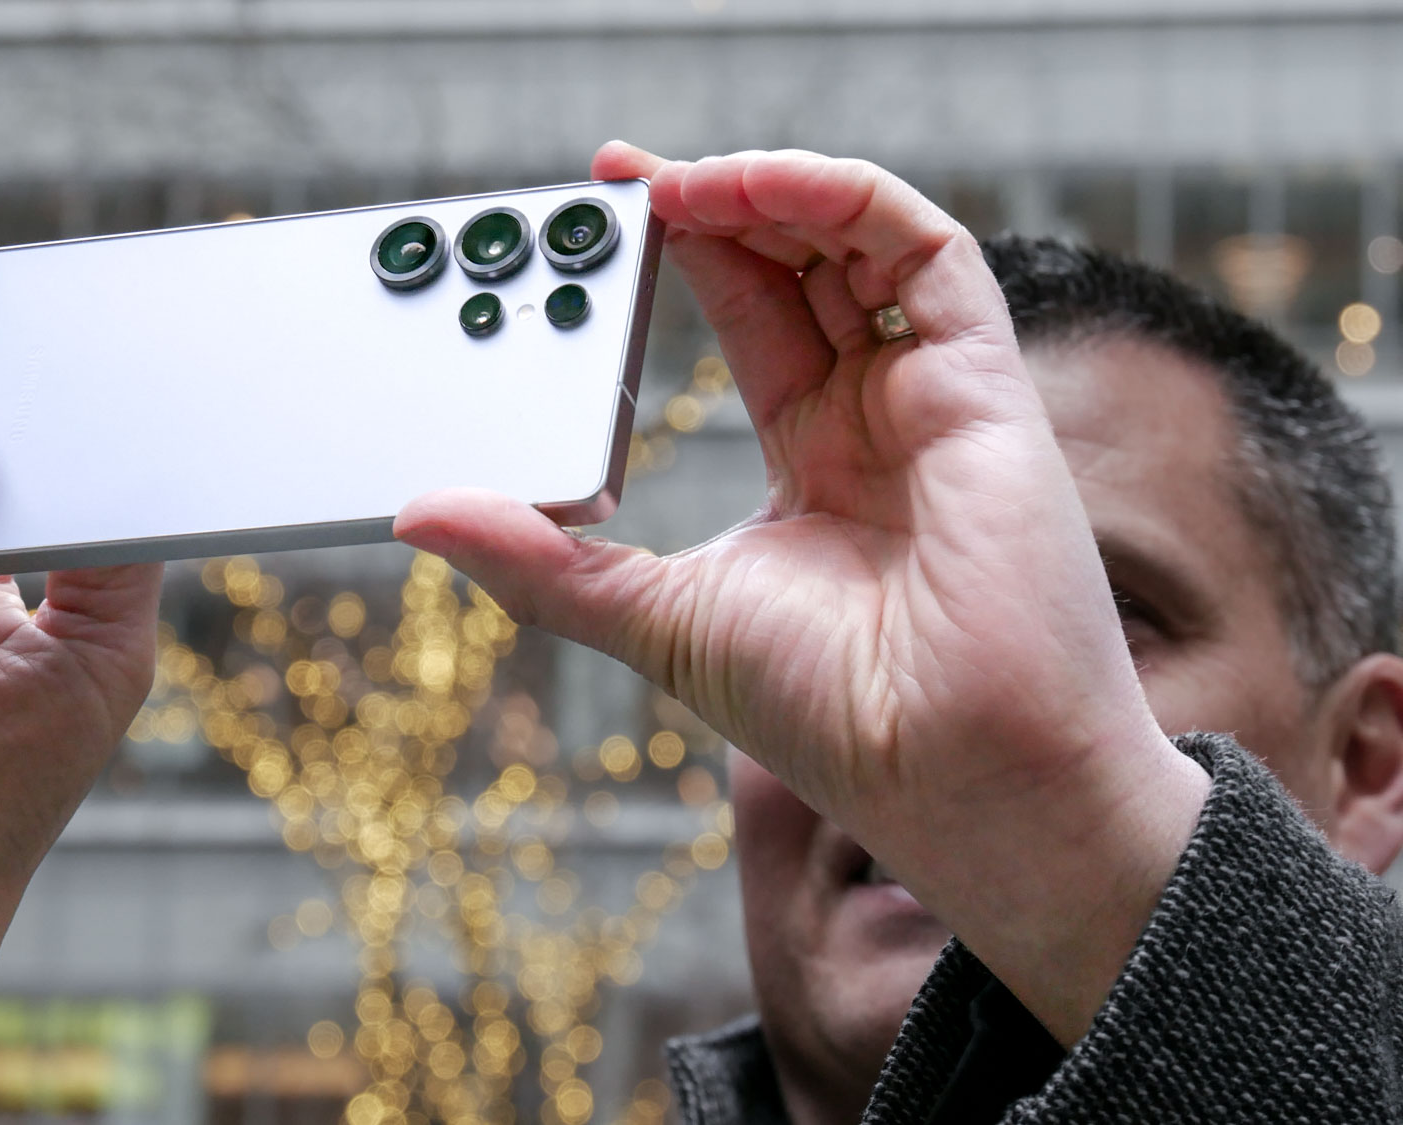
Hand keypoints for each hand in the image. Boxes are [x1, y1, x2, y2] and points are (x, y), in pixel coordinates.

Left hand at [396, 144, 1209, 1042]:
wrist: (951, 773)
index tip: (594, 212)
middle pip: (798, 268)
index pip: (750, 319)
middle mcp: (878, 415)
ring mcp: (933, 393)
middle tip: (612, 178)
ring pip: (859, 243)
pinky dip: (839, 199)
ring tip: (667, 181)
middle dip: (709, 207)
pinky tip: (748, 187)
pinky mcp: (983, 383)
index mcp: (816, 460)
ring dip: (765, 193)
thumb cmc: (834, 715)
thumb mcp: (651, 618)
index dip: (680, 254)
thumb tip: (418, 513)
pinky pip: (923, 251)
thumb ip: (538, 562)